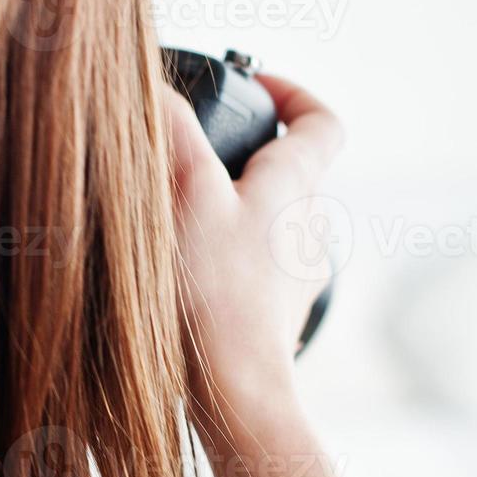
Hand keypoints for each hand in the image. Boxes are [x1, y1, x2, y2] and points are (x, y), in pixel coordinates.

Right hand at [166, 73, 357, 476]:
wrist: (234, 393)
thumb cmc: (215, 294)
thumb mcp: (185, 192)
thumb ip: (171, 128)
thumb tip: (155, 83)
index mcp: (296, 186)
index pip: (322, 122)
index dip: (293, 94)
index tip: (255, 88)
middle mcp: (307, 229)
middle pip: (289, 172)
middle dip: (242, 156)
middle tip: (189, 156)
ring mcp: (294, 277)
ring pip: (268, 223)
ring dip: (230, 211)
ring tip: (176, 216)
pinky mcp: (274, 317)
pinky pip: (254, 270)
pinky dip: (225, 260)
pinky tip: (181, 273)